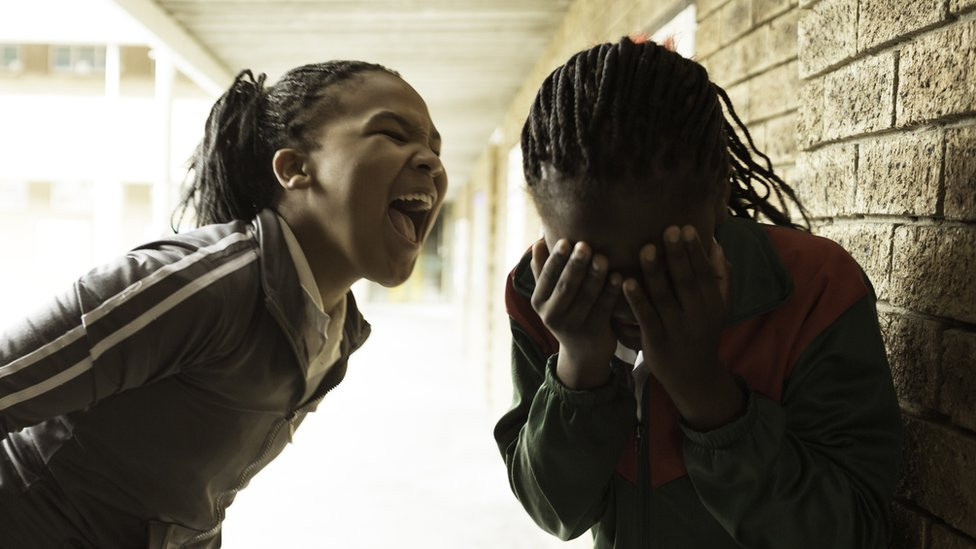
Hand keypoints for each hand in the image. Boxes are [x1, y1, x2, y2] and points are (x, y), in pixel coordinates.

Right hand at [530, 238, 621, 389]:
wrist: (583, 353)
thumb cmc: (566, 313)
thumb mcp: (550, 296)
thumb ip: (544, 270)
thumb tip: (539, 241)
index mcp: (538, 302)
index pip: (547, 277)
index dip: (556, 259)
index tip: (565, 241)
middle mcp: (552, 315)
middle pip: (565, 286)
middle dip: (575, 265)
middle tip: (584, 245)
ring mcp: (573, 326)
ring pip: (586, 297)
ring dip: (595, 276)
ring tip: (603, 257)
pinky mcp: (594, 332)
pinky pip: (604, 308)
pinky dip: (611, 291)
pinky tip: (620, 276)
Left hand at [622, 225, 742, 430]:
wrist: (694, 376)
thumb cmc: (703, 332)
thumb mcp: (720, 307)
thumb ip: (722, 277)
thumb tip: (718, 245)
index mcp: (713, 303)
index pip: (704, 273)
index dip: (695, 251)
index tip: (685, 228)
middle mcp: (697, 315)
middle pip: (686, 281)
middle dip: (677, 255)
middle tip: (668, 230)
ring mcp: (676, 328)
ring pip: (664, 297)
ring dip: (655, 272)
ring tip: (646, 248)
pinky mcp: (656, 341)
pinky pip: (646, 317)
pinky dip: (637, 300)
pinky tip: (626, 282)